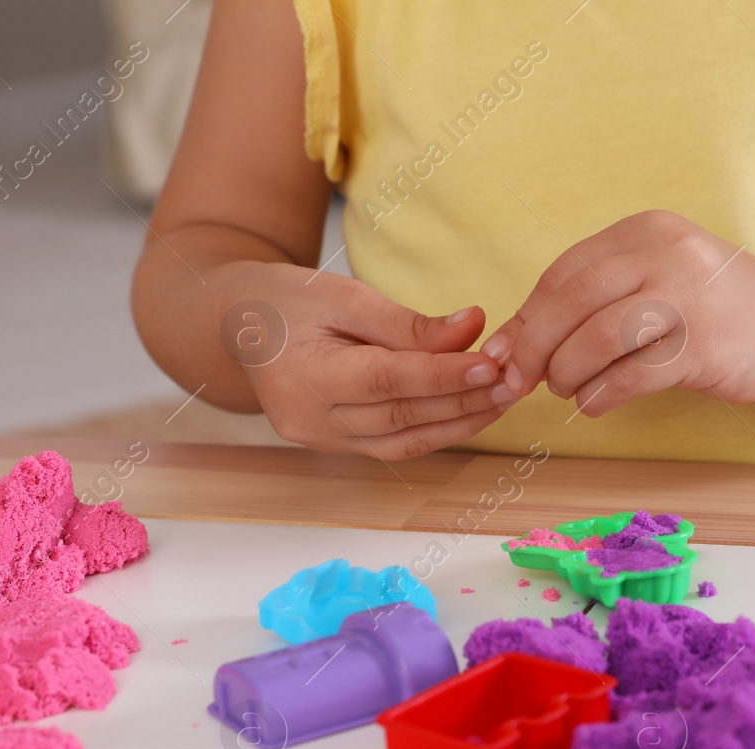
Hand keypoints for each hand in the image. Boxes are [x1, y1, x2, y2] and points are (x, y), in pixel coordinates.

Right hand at [223, 263, 513, 457]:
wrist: (239, 325)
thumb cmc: (289, 300)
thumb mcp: (344, 295)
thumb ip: (407, 322)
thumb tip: (473, 327)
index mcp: (306, 377)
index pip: (387, 381)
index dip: (443, 376)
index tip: (491, 363)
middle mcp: (311, 420)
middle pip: (402, 416)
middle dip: (464, 401)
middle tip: (515, 380)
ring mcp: (322, 441)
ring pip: (406, 440)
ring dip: (462, 422)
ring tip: (506, 396)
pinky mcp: (336, 446)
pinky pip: (397, 444)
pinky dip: (439, 429)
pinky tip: (474, 410)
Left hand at [480, 211, 754, 417]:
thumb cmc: (705, 307)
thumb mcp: (653, 277)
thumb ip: (590, 299)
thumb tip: (511, 342)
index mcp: (644, 231)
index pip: (563, 273)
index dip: (526, 317)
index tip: (503, 354)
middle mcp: (666, 254)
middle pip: (572, 301)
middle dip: (534, 348)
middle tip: (519, 381)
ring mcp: (689, 298)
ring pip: (598, 338)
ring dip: (567, 373)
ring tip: (566, 390)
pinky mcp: (704, 346)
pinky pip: (632, 375)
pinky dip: (600, 396)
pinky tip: (595, 404)